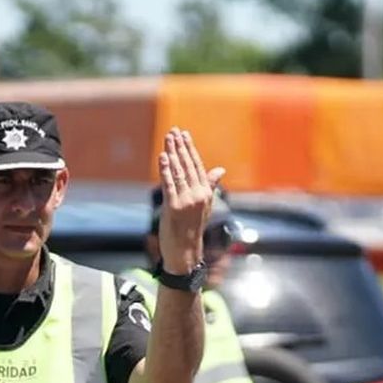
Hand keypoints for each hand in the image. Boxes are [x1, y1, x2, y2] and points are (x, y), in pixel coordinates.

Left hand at [157, 128, 225, 275]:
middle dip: (180, 147)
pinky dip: (165, 170)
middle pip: (187, 166)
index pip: (197, 166)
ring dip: (172, 153)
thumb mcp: (203, 205)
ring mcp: (186, 201)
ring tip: (168, 139)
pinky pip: (168, 184)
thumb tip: (220, 170)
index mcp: (205, 193)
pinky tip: (163, 157)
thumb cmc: (191, 228)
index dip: (190, 149)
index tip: (185, 135)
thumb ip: (209, 185)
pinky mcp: (173, 207)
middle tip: (174, 131)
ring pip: (178, 172)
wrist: (185, 251)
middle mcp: (198, 195)